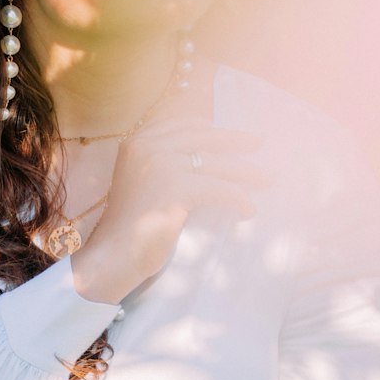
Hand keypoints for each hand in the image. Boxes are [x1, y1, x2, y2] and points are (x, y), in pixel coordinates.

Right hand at [70, 116, 272, 303]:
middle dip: (234, 140)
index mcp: (136, 142)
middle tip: (259, 142)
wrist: (113, 254)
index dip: (209, 128)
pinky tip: (248, 209)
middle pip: (202, 138)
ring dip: (245, 172)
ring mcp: (159, 164)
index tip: (228, 134)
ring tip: (266, 179)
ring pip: (215, 164)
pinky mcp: (174, 188)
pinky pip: (218, 189)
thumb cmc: (130, 225)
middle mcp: (146, 146)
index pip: (181, 124)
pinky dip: (237, 199)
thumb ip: (162, 162)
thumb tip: (204, 155)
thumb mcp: (141, 181)